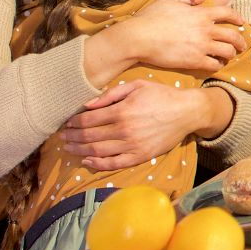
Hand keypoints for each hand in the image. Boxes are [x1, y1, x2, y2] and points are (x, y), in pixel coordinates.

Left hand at [63, 82, 223, 169]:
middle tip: (63, 137)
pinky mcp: (141, 156)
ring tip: (69, 148)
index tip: (67, 124)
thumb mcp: (136, 86)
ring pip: (98, 151)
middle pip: (89, 136)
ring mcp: (132, 145)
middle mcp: (124, 129)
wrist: (187, 112)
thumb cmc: (162, 95)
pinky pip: (114, 163)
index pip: (88, 120)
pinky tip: (87, 160)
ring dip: (79, 150)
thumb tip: (88, 105)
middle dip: (72, 137)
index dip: (74, 123)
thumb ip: (111, 94)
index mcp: (122, 110)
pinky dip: (98, 163)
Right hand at [109, 0, 248, 71]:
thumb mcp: (171, 0)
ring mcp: (201, 46)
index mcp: (201, 13)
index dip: (237, 18)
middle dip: (240, 41)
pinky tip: (216, 64)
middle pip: (233, 36)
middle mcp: (205, 30)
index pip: (228, 13)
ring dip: (231, 54)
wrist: (139, 38)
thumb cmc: (152, 17)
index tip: (241, 22)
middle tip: (241, 45)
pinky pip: (214, 65)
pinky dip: (218, 65)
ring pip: (228, 52)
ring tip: (229, 56)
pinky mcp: (194, 61)